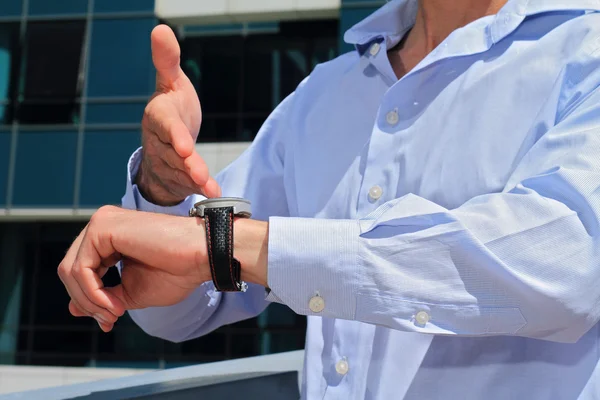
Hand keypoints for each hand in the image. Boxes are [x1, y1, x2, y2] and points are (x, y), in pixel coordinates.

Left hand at [57, 206, 209, 331]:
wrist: (202, 255)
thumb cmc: (177, 271)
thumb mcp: (132, 292)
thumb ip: (102, 296)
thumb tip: (73, 308)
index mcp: (109, 236)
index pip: (80, 271)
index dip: (89, 300)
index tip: (109, 321)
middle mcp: (102, 224)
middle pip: (69, 270)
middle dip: (87, 302)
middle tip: (110, 320)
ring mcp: (101, 222)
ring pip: (70, 270)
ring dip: (90, 300)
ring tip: (114, 313)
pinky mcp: (103, 227)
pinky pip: (80, 268)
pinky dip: (92, 293)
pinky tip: (114, 303)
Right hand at [138, 24, 220, 204]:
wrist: (166, 141)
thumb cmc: (173, 108)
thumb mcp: (172, 83)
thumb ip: (168, 61)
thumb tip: (161, 29)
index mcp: (159, 116)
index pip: (165, 125)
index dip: (174, 136)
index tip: (183, 146)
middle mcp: (158, 141)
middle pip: (173, 154)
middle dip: (187, 164)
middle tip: (199, 173)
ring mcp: (166, 162)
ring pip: (179, 172)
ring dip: (194, 180)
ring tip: (209, 187)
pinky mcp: (176, 178)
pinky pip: (187, 185)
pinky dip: (200, 189)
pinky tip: (213, 193)